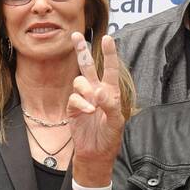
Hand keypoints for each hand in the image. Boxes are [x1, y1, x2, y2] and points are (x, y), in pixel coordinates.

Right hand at [66, 33, 123, 171]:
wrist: (96, 153)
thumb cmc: (109, 137)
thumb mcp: (116, 121)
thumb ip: (110, 104)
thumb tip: (98, 91)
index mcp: (110, 91)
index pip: (109, 68)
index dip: (109, 53)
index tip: (107, 38)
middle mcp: (95, 91)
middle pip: (87, 66)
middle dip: (81, 50)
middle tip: (75, 35)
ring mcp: (83, 99)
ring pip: (79, 81)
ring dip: (86, 89)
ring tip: (93, 103)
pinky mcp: (73, 109)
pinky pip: (74, 98)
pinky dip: (82, 103)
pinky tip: (89, 111)